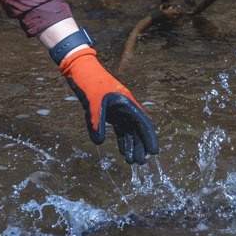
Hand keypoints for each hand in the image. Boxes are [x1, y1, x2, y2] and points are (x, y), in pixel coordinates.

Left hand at [60, 46, 158, 164]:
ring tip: (132, 161)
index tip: (154, 152)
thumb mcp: (93, 103)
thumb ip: (96, 122)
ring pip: (130, 131)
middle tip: (141, 162)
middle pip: (138, 129)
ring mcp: (119, 110)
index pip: (143, 122)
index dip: (149, 137)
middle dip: (140, 145)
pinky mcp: (112, 113)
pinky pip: (121, 128)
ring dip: (131, 145)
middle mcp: (126, 107)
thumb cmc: (90, 84)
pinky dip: (122, 140)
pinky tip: (123, 152)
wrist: (82, 72)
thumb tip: (99, 143)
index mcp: (127, 103)